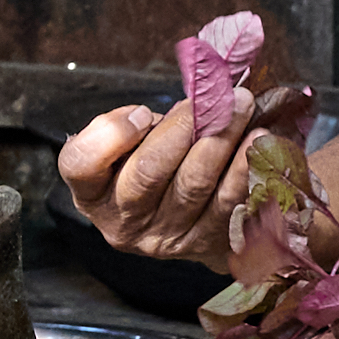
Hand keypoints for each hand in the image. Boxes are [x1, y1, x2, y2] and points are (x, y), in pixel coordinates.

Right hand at [59, 96, 283, 267]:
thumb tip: (169, 107)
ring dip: (221, 140)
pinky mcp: (204, 244)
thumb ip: (133, 124)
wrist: (184, 219)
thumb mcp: (127, 145)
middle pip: (148, 172)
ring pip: (192, 185)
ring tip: (241, 105)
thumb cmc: (151, 164)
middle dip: (184, 126)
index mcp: (92, 191)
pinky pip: (228, 205)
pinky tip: (257, 140)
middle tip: (214, 94)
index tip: (142, 112)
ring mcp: (165, 238)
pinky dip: (243, 169)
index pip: (81, 165)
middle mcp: (123, 222)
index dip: (111, 136)